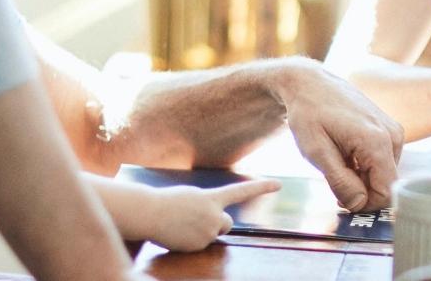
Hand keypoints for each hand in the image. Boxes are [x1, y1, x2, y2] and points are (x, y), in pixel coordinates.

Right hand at [120, 179, 279, 251]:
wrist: (150, 213)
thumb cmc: (169, 202)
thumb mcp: (193, 196)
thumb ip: (208, 205)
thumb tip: (216, 220)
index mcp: (212, 198)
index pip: (242, 192)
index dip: (262, 188)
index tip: (280, 184)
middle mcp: (214, 215)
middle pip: (227, 224)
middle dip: (218, 224)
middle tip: (201, 220)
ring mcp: (207, 232)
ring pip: (213, 235)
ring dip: (203, 232)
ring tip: (183, 225)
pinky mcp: (199, 246)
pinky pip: (200, 245)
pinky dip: (191, 242)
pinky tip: (178, 235)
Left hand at [276, 59, 403, 211]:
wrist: (310, 83)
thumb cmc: (309, 114)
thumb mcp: (316, 152)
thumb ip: (340, 181)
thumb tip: (359, 204)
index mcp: (377, 141)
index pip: (385, 193)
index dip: (363, 204)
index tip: (340, 197)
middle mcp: (392, 135)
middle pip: (385, 185)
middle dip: (361, 189)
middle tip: (334, 176)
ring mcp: (393, 131)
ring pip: (384, 174)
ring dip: (362, 177)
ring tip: (338, 158)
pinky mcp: (390, 129)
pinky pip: (383, 161)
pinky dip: (365, 164)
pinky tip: (346, 151)